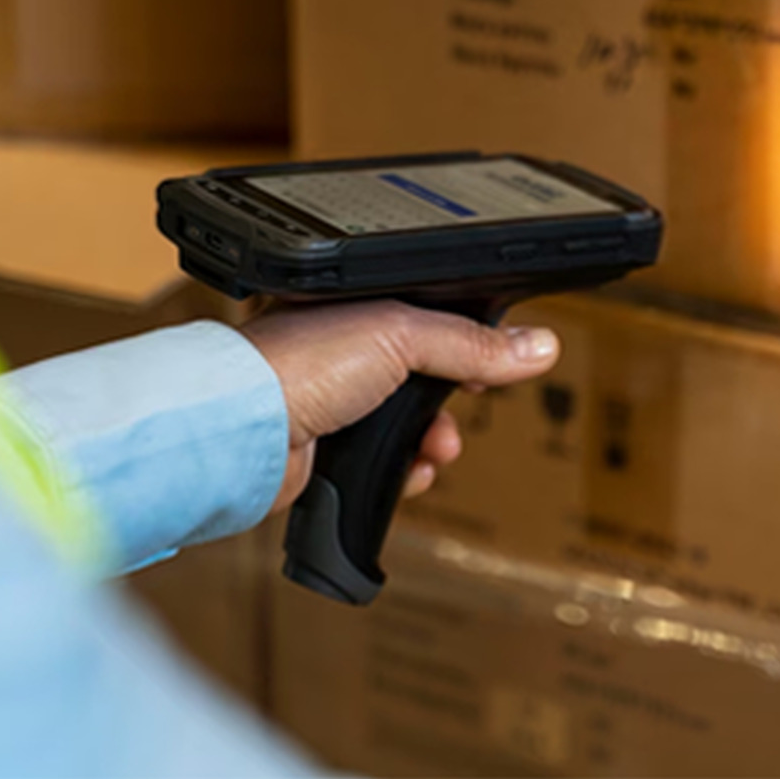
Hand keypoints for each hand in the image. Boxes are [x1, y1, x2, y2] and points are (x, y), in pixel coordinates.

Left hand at [240, 300, 559, 512]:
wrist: (243, 430)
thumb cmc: (297, 363)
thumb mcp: (401, 335)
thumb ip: (471, 343)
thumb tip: (537, 346)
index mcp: (360, 305)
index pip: (432, 318)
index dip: (468, 341)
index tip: (494, 361)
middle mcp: (345, 349)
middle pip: (424, 376)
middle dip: (452, 401)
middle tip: (467, 406)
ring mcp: (335, 399)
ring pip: (407, 424)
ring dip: (431, 441)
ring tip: (434, 450)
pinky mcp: (327, 447)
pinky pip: (383, 463)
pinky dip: (403, 471)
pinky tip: (408, 472)